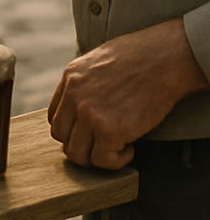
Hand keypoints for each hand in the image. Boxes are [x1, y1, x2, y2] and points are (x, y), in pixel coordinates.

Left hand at [48, 19, 209, 168]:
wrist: (163, 59)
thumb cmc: (140, 58)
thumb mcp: (99, 61)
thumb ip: (86, 82)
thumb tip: (85, 103)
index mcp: (71, 78)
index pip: (55, 116)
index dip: (72, 130)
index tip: (91, 133)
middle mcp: (74, 96)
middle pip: (62, 136)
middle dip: (81, 146)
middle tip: (104, 145)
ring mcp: (89, 114)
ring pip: (77, 154)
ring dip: (97, 157)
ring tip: (118, 147)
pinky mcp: (109, 130)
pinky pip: (103, 160)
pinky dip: (116, 161)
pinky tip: (130, 149)